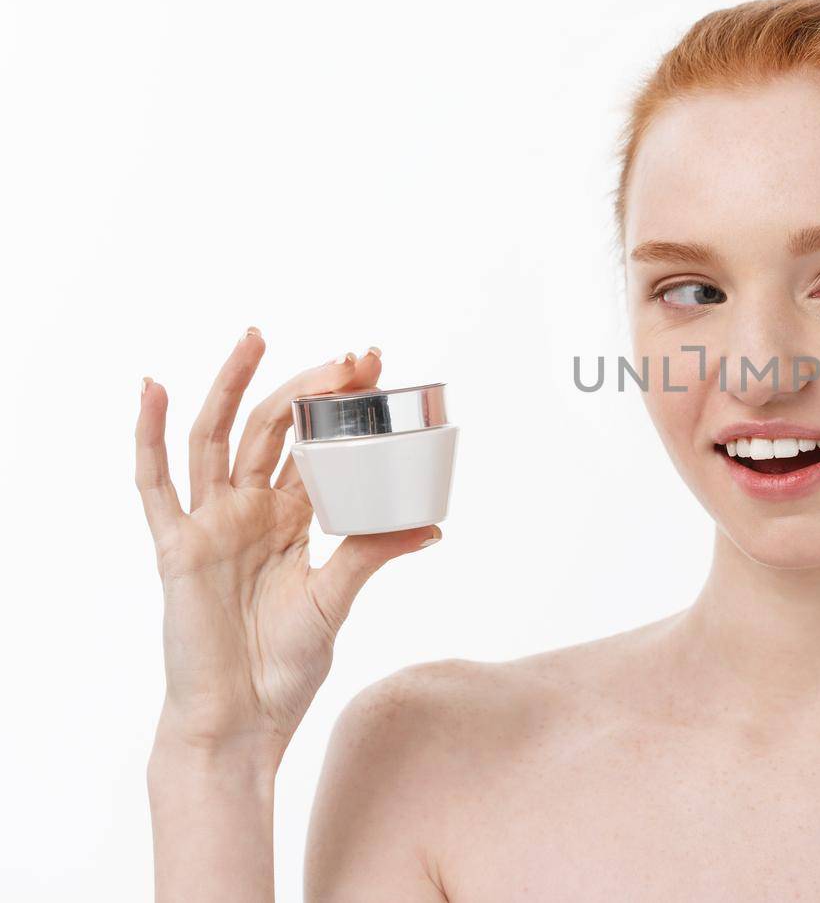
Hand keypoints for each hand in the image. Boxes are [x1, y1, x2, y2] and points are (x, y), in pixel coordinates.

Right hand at [135, 330, 441, 761]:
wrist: (240, 720)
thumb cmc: (284, 667)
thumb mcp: (337, 599)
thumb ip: (372, 553)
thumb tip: (433, 525)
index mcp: (291, 519)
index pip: (317, 447)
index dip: (341, 407)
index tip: (377, 368)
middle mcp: (249, 511)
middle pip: (276, 429)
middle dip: (310, 387)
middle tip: (352, 355)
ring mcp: (211, 523)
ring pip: (217, 436)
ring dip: (233, 384)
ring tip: (254, 336)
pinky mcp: (176, 545)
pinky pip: (155, 483)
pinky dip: (148, 434)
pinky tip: (151, 389)